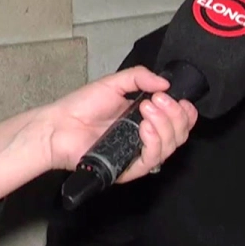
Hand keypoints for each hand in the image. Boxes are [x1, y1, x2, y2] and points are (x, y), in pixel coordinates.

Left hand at [41, 65, 197, 181]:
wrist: (58, 126)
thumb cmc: (82, 106)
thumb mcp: (114, 83)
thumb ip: (140, 77)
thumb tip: (166, 82)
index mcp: (148, 119)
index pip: (180, 121)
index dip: (186, 113)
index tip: (181, 100)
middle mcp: (148, 138)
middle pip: (180, 134)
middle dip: (175, 115)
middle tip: (157, 100)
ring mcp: (139, 154)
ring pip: (170, 147)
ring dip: (165, 125)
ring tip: (147, 110)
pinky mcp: (128, 168)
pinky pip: (152, 160)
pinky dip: (154, 142)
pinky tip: (144, 128)